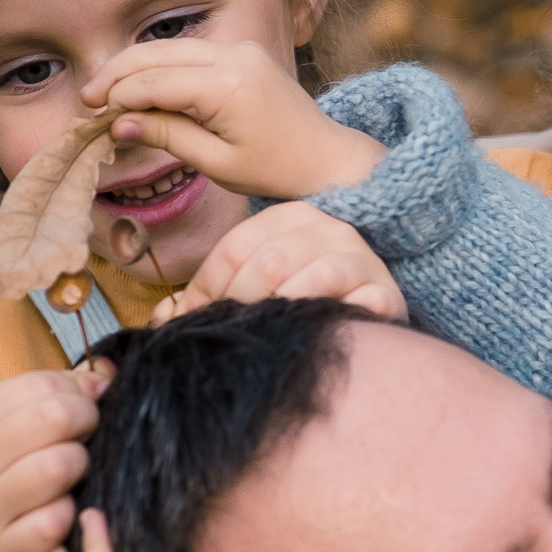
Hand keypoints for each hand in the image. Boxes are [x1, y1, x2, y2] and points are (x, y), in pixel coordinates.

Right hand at [0, 368, 109, 551]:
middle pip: (57, 417)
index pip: (42, 385)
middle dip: (87, 421)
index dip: (77, 393)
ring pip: (63, 465)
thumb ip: (41, 395)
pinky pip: (61, 519)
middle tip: (85, 436)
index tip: (81, 407)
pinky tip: (56, 512)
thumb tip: (106, 373)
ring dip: (80, 467)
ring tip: (69, 474)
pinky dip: (69, 513)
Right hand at [81, 39, 386, 198]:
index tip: (91, 115)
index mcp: (228, 86)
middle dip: (118, 73)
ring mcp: (241, 49)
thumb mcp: (217, 164)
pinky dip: (162, 66)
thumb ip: (167, 137)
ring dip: (136, 67)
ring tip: (107, 94)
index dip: (118, 97)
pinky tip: (143, 88)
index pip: (155, 82)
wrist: (327, 159)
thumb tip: (117, 123)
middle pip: (156, 53)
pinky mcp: (244, 52)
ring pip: (170, 47)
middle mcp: (235, 56)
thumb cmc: (276, 170)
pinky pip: (191, 52)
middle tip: (88, 99)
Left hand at [152, 201, 406, 326]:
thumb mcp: (260, 283)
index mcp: (291, 217)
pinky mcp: (385, 290)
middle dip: (242, 304)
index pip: (236, 248)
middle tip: (235, 334)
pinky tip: (313, 332)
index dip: (208, 289)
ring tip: (270, 334)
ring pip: (308, 278)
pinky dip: (326, 319)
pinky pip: (351, 301)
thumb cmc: (305, 301)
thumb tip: (166, 317)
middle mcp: (328, 227)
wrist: (372, 315)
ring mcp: (360, 257)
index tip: (199, 320)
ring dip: (282, 311)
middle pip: (268, 262)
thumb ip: (216, 292)